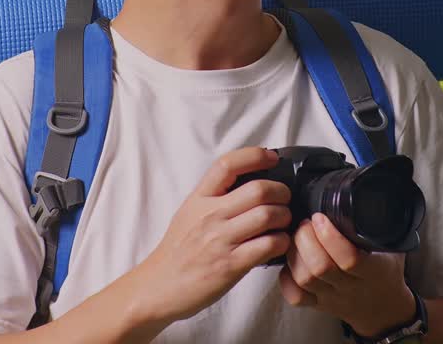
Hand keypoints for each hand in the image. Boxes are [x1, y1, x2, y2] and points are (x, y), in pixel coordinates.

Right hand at [129, 147, 292, 327]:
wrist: (158, 287)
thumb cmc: (177, 252)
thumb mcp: (188, 213)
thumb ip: (214, 197)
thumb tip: (249, 183)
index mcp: (199, 199)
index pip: (227, 164)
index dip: (255, 156)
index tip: (271, 158)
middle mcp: (210, 215)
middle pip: (258, 189)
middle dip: (281, 192)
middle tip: (284, 199)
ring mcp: (220, 240)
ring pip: (268, 215)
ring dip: (284, 217)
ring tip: (282, 223)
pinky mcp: (231, 266)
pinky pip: (268, 245)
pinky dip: (281, 242)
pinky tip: (278, 244)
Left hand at [278, 213, 415, 336]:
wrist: (385, 309)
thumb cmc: (386, 272)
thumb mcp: (394, 246)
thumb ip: (383, 224)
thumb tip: (370, 191)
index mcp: (373, 271)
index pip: (350, 259)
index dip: (330, 236)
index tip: (320, 216)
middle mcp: (350, 287)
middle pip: (320, 268)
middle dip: (306, 239)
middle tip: (306, 222)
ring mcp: (331, 298)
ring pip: (304, 280)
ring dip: (294, 253)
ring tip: (297, 236)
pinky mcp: (318, 305)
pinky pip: (295, 296)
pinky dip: (286, 276)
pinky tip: (291, 260)